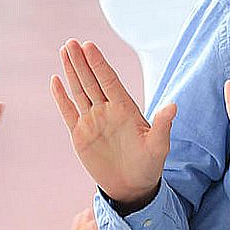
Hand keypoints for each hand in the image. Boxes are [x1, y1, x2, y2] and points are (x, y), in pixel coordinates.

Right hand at [51, 39, 174, 211]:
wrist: (133, 187)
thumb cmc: (149, 165)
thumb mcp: (158, 146)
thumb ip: (163, 125)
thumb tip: (173, 105)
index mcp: (125, 109)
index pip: (109, 80)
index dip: (98, 63)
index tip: (89, 46)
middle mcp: (107, 110)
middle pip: (92, 80)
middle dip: (81, 61)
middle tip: (71, 42)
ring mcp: (93, 121)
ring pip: (79, 91)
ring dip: (71, 71)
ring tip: (64, 50)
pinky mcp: (80, 134)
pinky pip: (68, 112)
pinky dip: (61, 97)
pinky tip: (55, 80)